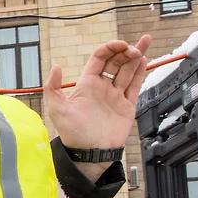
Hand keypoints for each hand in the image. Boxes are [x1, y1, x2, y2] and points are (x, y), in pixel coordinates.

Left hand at [45, 35, 152, 163]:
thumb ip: (53, 87)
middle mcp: (102, 88)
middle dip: (125, 51)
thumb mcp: (56, 109)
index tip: (120, 44)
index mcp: (86, 85)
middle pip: (116, 62)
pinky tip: (144, 60)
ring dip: (136, 57)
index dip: (110, 48)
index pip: (99, 59)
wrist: (90, 153)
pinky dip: (140, 72)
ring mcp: (115, 96)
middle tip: (133, 49)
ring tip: (143, 44)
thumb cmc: (72, 134)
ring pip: (127, 71)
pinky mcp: (127, 106)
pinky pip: (135, 85)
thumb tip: (55, 66)